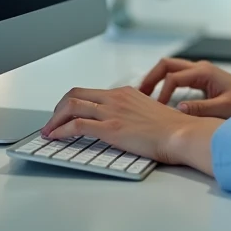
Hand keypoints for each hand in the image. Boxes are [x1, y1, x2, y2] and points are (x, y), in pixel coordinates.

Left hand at [40, 86, 220, 174]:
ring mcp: (112, 111)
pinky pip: (76, 125)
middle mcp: (116, 98)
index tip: (64, 114)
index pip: (89, 92)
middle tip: (51, 123)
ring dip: (54, 120)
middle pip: (74, 94)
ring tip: (48, 132)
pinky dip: (60, 130)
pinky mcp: (110, 128)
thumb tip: (125, 124)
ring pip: (71, 106)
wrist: (182, 133)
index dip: (71, 103)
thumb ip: (134, 113)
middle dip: (57, 109)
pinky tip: (55, 138)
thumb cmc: (172, 129)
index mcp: (125, 93)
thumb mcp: (150, 113)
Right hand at [138, 57, 230, 117]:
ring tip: (145, 97)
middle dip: (150, 78)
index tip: (157, 109)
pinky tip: (162, 100)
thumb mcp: (226, 108)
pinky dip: (166, 84)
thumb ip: (201, 109)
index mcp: (204, 72)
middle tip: (138, 95)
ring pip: (171, 69)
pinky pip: (178, 77)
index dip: (161, 93)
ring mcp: (201, 73)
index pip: (173, 78)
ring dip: (157, 80)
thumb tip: (178, 109)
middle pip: (166, 65)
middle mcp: (201, 68)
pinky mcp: (202, 80)